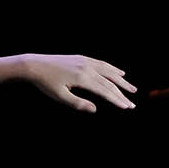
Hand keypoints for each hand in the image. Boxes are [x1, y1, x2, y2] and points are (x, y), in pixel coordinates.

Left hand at [20, 53, 135, 113]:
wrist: (35, 65)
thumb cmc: (46, 83)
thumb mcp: (60, 96)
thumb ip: (78, 103)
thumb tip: (95, 109)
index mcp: (83, 78)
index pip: (105, 91)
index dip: (117, 100)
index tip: (127, 107)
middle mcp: (87, 67)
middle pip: (110, 82)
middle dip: (122, 93)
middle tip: (133, 104)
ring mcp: (85, 61)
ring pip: (109, 71)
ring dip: (122, 80)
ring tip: (132, 88)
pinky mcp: (82, 58)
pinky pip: (102, 63)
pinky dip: (112, 69)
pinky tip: (119, 72)